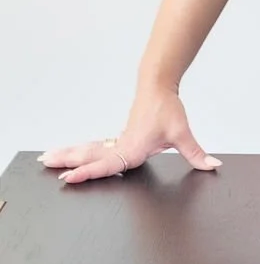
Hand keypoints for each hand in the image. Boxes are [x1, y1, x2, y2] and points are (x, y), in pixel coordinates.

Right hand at [37, 85, 221, 185]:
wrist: (158, 84)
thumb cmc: (167, 107)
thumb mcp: (182, 132)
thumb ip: (195, 153)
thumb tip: (212, 166)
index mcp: (131, 148)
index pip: (106, 164)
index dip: (87, 173)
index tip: (68, 178)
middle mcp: (120, 145)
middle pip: (88, 155)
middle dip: (67, 161)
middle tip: (44, 163)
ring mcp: (117, 140)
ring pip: (89, 149)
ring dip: (69, 153)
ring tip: (47, 157)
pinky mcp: (119, 137)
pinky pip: (95, 146)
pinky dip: (81, 151)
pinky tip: (72, 155)